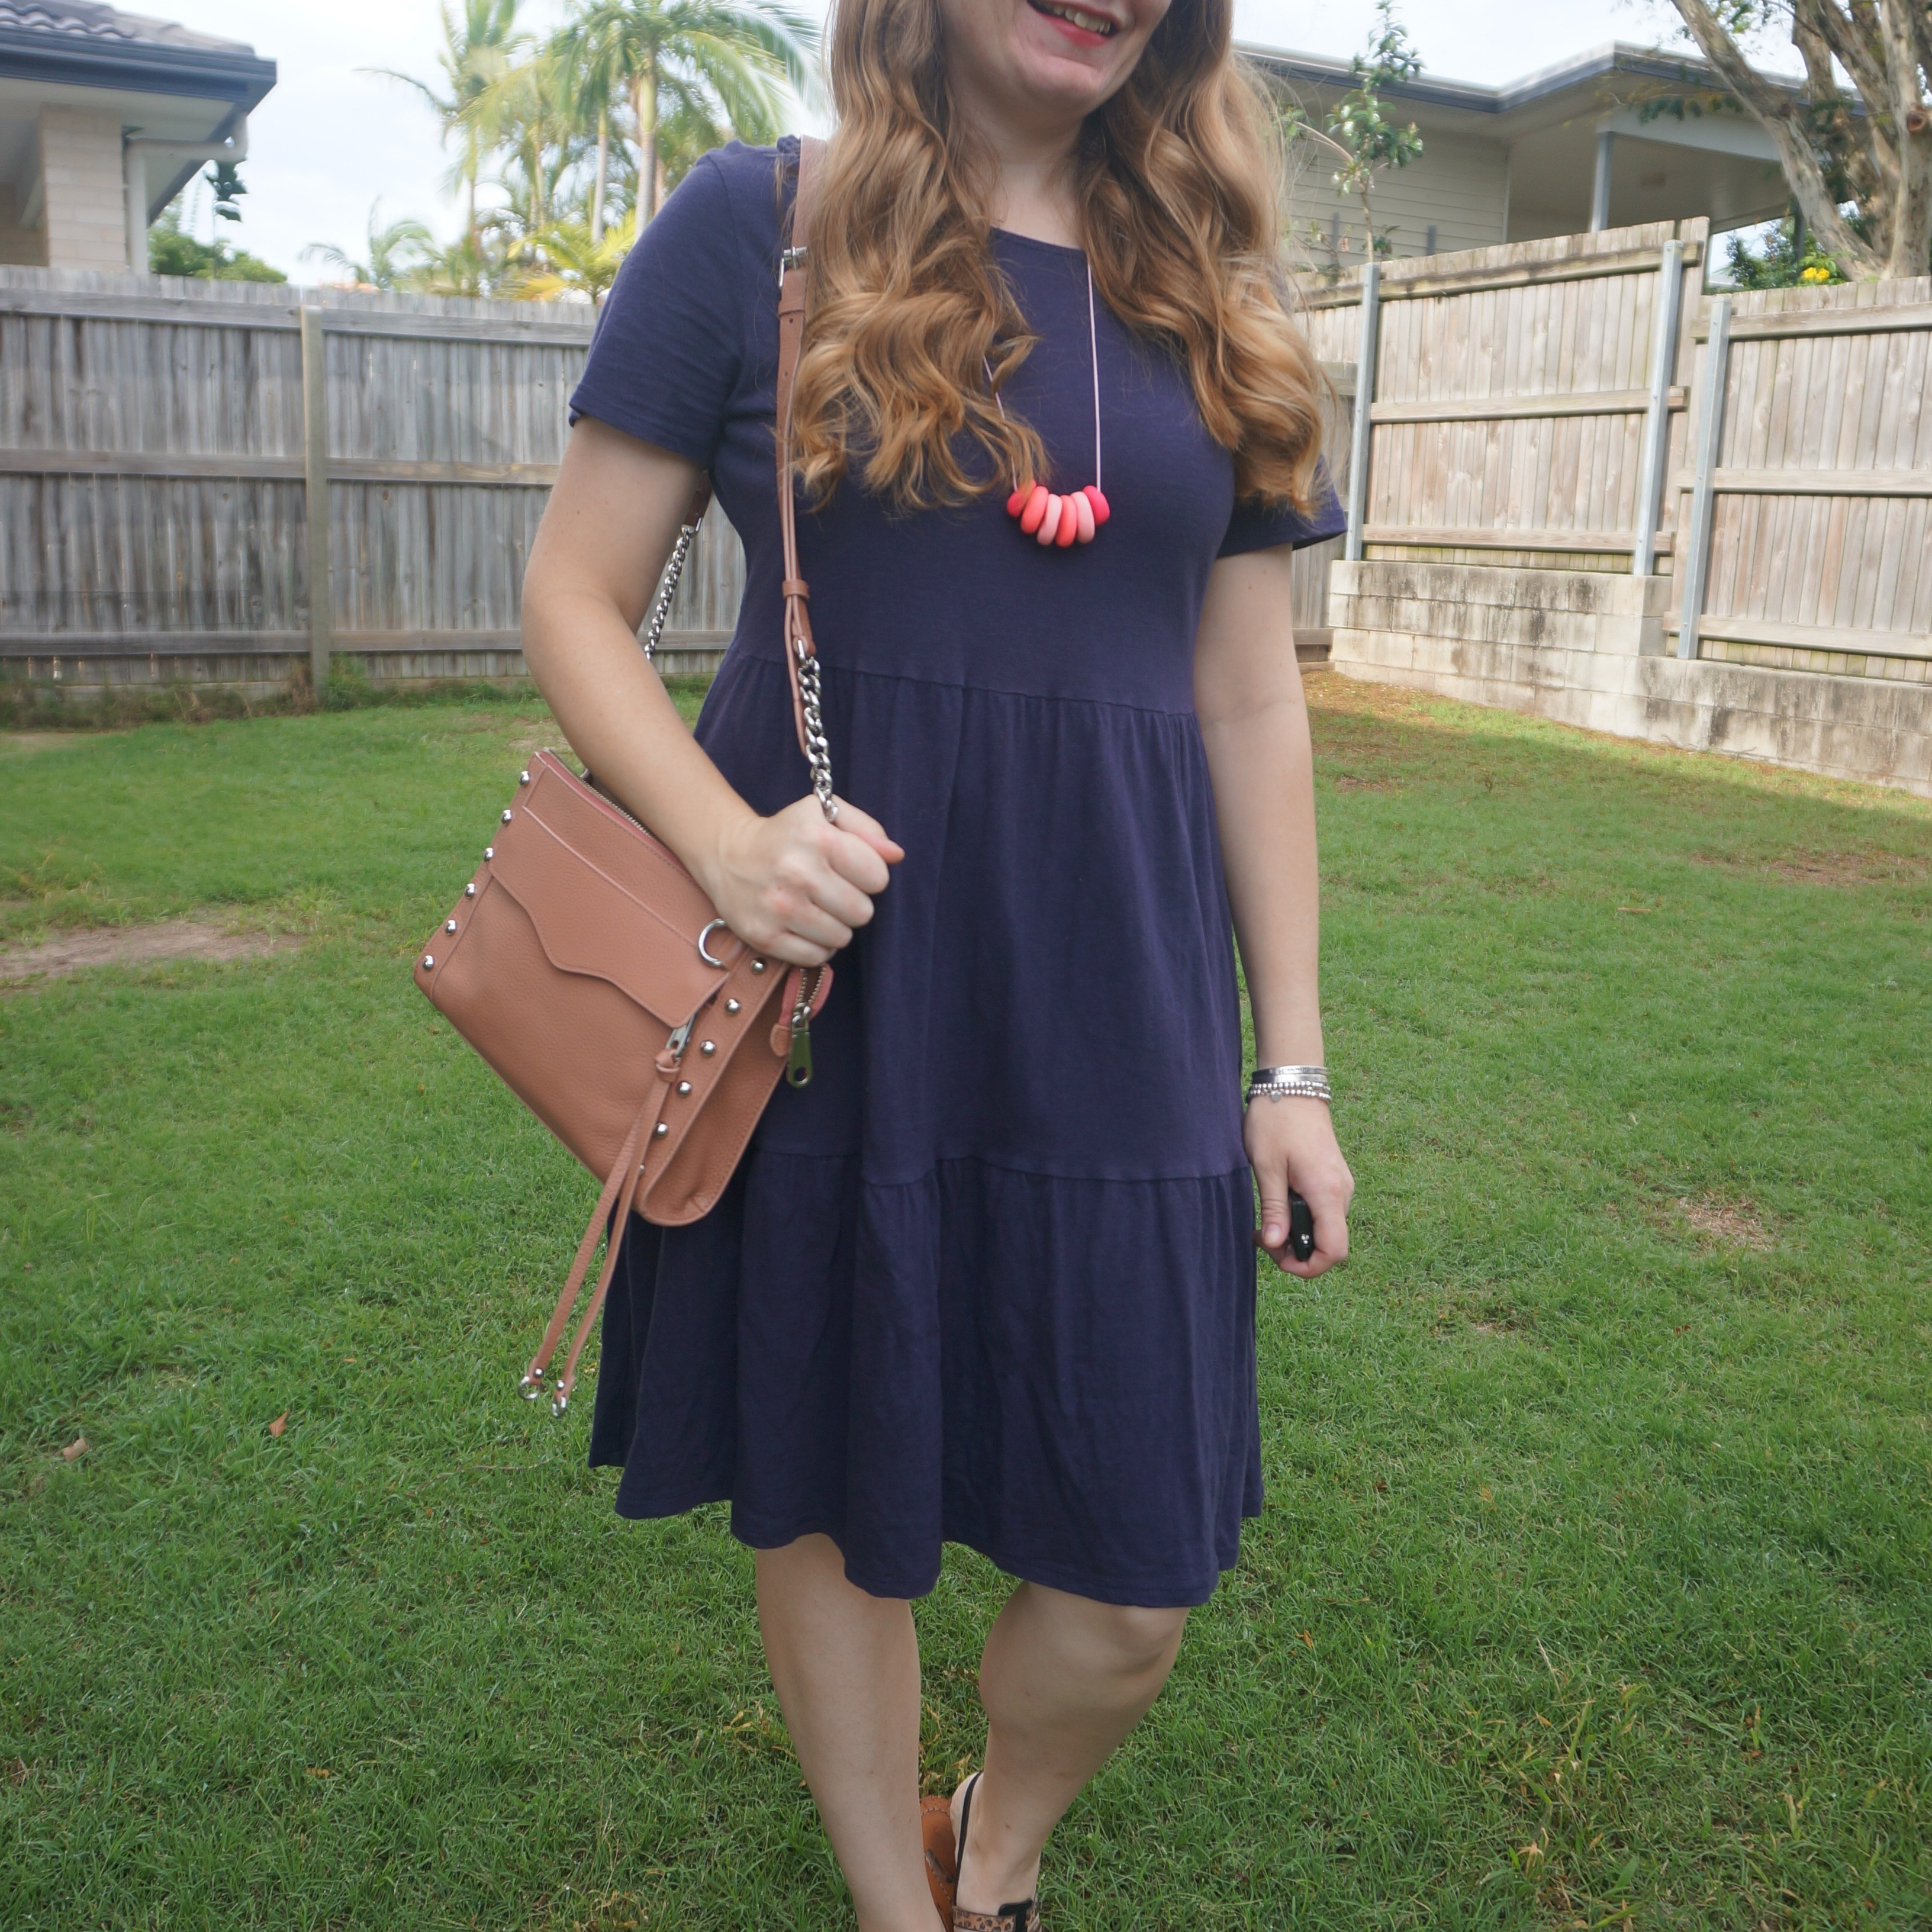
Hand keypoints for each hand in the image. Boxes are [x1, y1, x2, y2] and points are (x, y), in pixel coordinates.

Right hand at [699, 795, 902, 967]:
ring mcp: (778, 907)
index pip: (877, 877)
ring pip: (841, 938)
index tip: (851, 870)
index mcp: (816, 838)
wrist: (727, 854)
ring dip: (835, 927)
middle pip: (862, 913)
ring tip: (816, 908)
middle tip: (832, 892)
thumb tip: (896, 855)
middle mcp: (797, 873)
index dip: (869, 875)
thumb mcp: (825, 815)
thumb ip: (866, 830)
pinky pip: (816, 957)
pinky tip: (803, 925)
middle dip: (854, 904)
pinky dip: (816, 946)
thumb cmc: (787, 834)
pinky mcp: (764, 936)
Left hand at [1244, 1096, 1352, 1278]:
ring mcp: (1340, 1185)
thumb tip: (1275, 1245)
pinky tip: (1279, 1204)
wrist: (1292, 1086)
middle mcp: (1342, 1192)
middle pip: (1330, 1244)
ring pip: (1326, 1229)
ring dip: (1297, 1235)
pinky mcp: (1333, 1178)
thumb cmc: (1276, 1122)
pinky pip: (1323, 1212)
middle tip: (1262, 1236)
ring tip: (1265, 1221)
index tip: (1276, 1256)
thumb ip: (1274, 1209)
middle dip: (1296, 1251)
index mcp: (1327, 1192)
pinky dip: (1302, 1218)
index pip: (1335, 1251)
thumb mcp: (1267, 1167)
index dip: (1309, 1267)